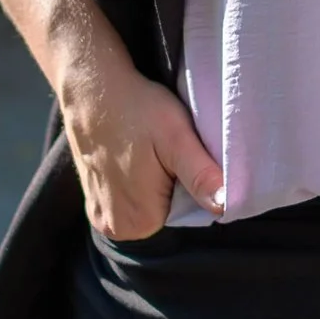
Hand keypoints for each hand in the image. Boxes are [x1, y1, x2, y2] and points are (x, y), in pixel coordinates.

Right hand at [55, 32, 224, 241]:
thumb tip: (226, 206)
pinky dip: (135, 181)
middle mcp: (116, 229)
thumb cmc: (138, 110)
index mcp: (140, 222)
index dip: (193, 184)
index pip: (188, 213)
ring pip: (147, 205)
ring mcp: (100, 216)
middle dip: (173, 184)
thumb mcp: (178, 139)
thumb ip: (202, 177)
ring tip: (148, 151)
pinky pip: (128, 200)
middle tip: (167, 151)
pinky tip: (133, 156)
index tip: (184, 157)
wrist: (93, 89)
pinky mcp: (93, 201)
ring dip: (154, 182)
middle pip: (166, 212)